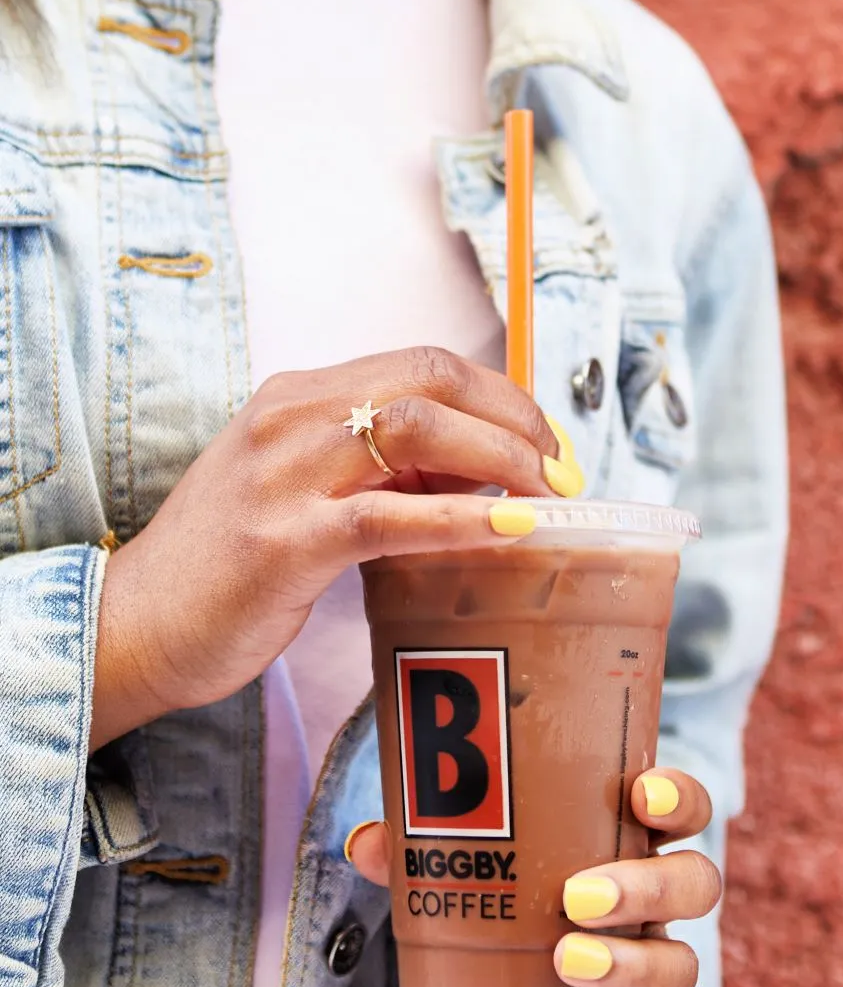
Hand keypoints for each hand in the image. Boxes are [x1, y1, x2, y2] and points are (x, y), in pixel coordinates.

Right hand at [90, 348, 578, 749]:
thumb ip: (383, 470)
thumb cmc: (233, 563)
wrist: (136, 622)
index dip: (502, 396)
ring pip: (419, 429)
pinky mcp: (286, 542)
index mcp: (301, 397)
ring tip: (547, 500)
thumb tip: (482, 470)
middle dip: (516, 418)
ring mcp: (285, 475)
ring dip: (502, 458)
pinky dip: (462, 516)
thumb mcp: (307, 490)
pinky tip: (511, 528)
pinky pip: (390, 514)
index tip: (546, 442)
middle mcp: (293, 416)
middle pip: (434, 379)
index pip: (425, 364)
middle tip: (562, 472)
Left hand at [347, 768, 721, 986]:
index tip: (640, 794)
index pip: (683, 808)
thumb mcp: (461, 850)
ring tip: (568, 964)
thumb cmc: (498, 877)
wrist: (493, 962)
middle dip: (650, 888)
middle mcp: (651, 897)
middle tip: (579, 897)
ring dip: (631, 967)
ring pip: (679, 967)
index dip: (677, 798)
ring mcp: (642, 961)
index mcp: (627, 836)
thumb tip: (367, 843)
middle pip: (695, 885)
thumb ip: (420, 843)